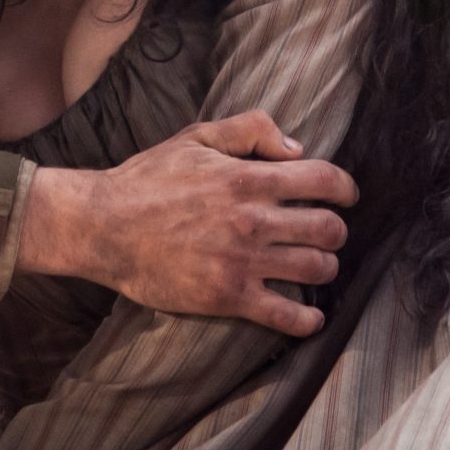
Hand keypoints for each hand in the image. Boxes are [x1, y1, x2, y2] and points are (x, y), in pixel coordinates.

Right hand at [17, 111, 355, 336]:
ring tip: (314, 266)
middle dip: (335, 229)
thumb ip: (250, 130)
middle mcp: (253, 220)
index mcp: (248, 179)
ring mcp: (243, 262)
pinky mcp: (229, 297)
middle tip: (325, 232)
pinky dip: (308, 319)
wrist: (103, 227)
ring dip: (324, 267)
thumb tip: (296, 147)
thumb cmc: (146, 179)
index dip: (345, 187)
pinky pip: (287, 315)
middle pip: (330, 229)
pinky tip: (311, 316)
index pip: (324, 180)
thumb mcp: (196, 137)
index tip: (346, 195)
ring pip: (317, 269)